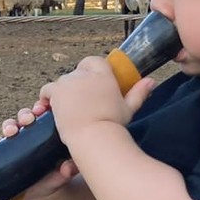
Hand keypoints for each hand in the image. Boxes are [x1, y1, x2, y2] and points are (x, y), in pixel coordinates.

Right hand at [0, 97, 79, 198]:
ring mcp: (15, 144)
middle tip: (28, 120)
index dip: (40, 109)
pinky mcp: (2, 155)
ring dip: (9, 125)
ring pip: (10, 127)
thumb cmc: (56, 176)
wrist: (43, 195)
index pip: (42, 115)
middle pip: (25, 117)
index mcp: (45, 132)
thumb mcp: (64, 172)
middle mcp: (29, 134)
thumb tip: (67, 168)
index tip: (42, 110)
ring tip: (11, 131)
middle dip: (25, 115)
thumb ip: (69, 168)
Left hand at [40, 57, 156, 138]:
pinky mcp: (56, 92)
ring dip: (63, 93)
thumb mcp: (129, 108)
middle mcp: (85, 74)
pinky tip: (52, 109)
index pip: (93, 61)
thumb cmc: (113, 125)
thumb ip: (139, 92)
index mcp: (104, 74)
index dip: (90, 71)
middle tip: (80, 104)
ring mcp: (69, 81)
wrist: (94, 137)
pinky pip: (47, 91)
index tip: (91, 85)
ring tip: (68, 109)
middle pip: (76, 73)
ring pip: (62, 82)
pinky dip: (47, 99)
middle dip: (77, 85)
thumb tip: (152, 81)